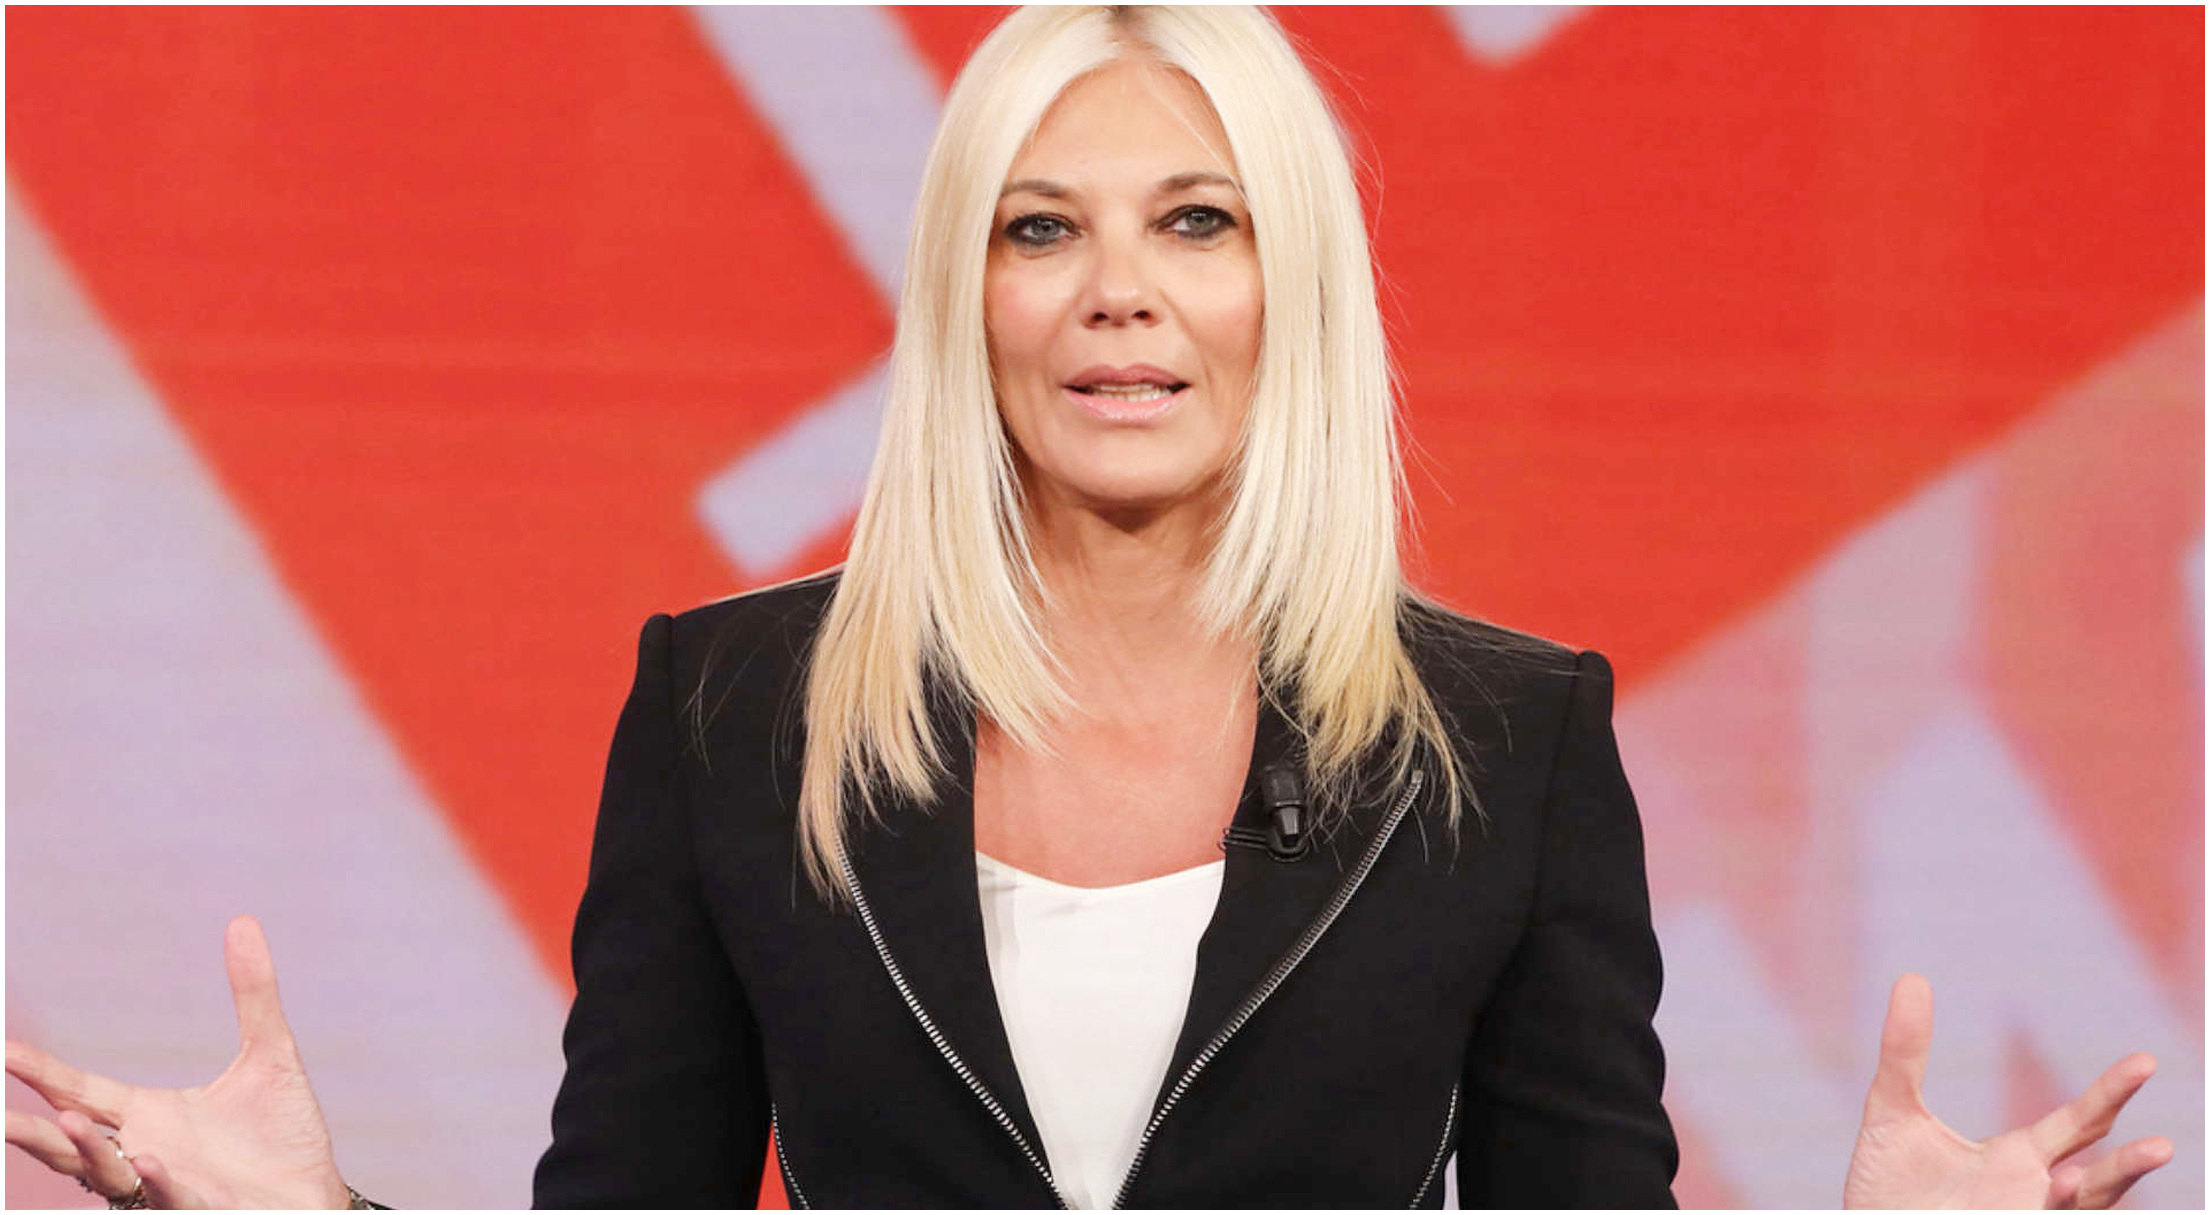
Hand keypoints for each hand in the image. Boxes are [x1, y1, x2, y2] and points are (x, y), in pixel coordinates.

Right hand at [5, 916, 350, 1208]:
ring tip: (66, 1120)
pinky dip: (160, 1181)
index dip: (42, 1073)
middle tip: (0, 1116)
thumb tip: (243, 921)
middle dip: (35, 1129)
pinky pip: (173, 1198)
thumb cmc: (283, 1133)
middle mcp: (147, 1151)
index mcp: (150, 1115)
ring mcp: (170, 1185)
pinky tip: (151, 1158)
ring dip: (87, 1152)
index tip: (3, 1050)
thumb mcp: (271, 1053)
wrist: (314, 1195)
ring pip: (111, 1174)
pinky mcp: (206, 1207)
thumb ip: (253, 993)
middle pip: (75, 1142)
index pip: (82, 1091)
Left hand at [1844, 973, 2172, 1208]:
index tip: (2145, 1062)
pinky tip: (2062, 1186)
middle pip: (2100, 1177)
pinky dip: (2055, 1210)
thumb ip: (1904, 1051)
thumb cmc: (1886, 1183)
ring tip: (2146, 1163)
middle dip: (2131, 1162)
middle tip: (2164, 1145)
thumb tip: (1912, 978)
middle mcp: (2033, 1193)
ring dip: (2110, 1193)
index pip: (2081, 1122)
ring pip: (2083, 1210)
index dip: (2112, 1092)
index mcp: (2020, 1158)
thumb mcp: (1893, 1110)